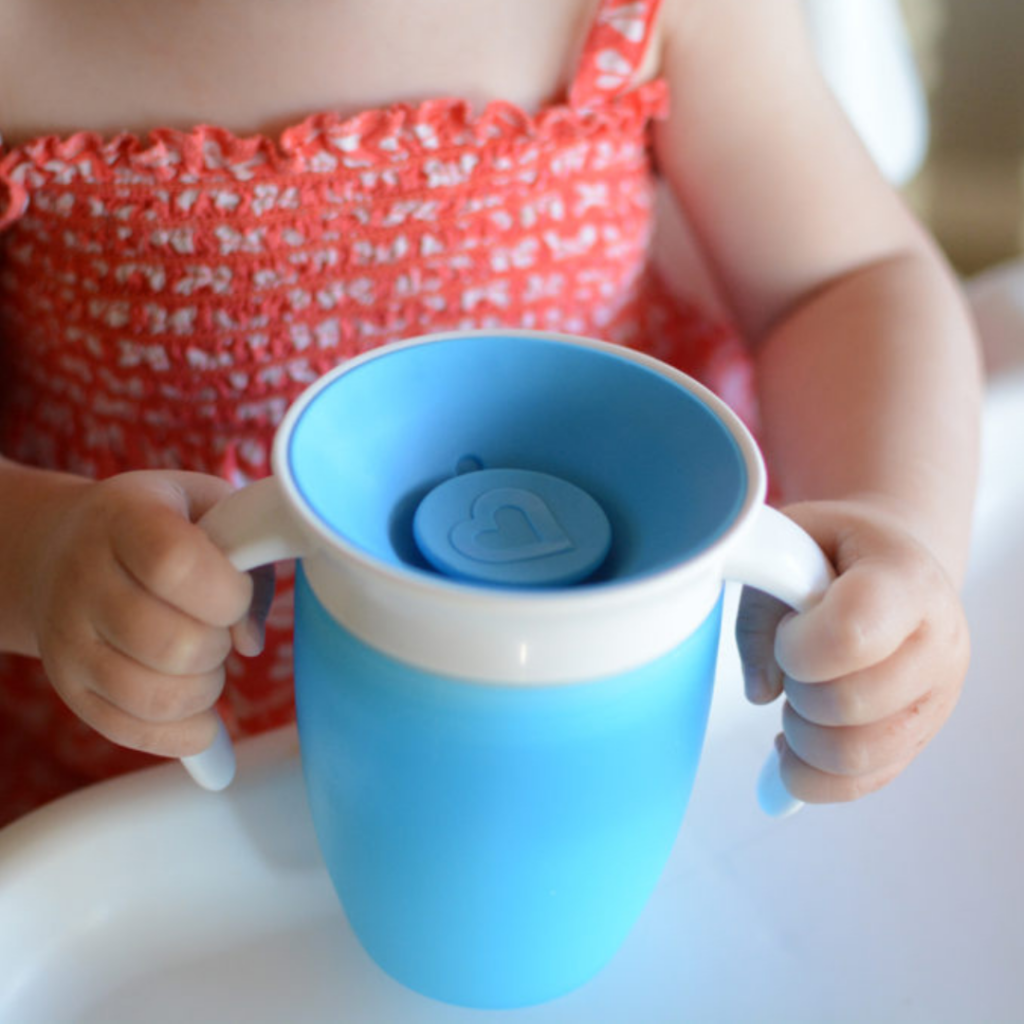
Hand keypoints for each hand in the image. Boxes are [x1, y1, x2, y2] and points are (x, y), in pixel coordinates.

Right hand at [26, 471, 273, 757]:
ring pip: (154, 697)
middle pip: (171, 644)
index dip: (226, 592)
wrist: (59, 545)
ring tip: (206, 662)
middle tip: (218, 629)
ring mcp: (67, 637)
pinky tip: (202, 714)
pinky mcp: (67, 686)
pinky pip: (131, 730)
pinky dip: (183, 732)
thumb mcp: (209, 507)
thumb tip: (249, 642)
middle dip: (219, 647)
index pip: (174, 564)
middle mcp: (83, 577)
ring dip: (205, 691)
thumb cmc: (160, 523)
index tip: (235, 594)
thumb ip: (250, 556)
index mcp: (124, 518)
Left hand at [736, 499, 969, 802]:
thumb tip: (761, 690)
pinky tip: (796, 738)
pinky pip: (857, 784)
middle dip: (795, 689)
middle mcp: (938, 642)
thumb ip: (760, 603)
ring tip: (797, 696)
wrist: (888, 565)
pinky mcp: (919, 739)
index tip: (788, 631)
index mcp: (905, 580)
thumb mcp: (789, 543)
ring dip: (800, 735)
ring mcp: (936, 698)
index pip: (852, 633)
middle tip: (791, 661)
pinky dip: (809, 773)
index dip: (798, 646)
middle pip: (848, 703)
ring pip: (852, 756)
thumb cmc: (834, 552)